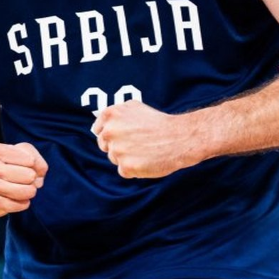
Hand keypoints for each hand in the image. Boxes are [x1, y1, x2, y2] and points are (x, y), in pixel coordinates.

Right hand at [0, 142, 47, 216]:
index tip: (28, 164)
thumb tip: (38, 176)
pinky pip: (13, 205)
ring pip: (19, 191)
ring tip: (29, 190)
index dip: (33, 163)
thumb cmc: (3, 167)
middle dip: (33, 178)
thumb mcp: (18, 154)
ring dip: (29, 191)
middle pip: (27, 174)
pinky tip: (22, 200)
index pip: (28, 158)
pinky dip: (22, 203)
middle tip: (30, 179)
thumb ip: (35, 159)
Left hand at [91, 100, 206, 177]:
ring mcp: (117, 150)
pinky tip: (147, 160)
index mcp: (110, 115)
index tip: (122, 137)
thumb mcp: (134, 107)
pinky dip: (134, 169)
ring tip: (145, 150)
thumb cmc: (159, 122)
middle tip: (138, 144)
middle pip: (105, 146)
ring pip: (114, 159)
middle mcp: (110, 131)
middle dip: (118, 146)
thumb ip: (115, 115)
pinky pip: (123, 171)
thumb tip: (100, 125)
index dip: (111, 135)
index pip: (98, 130)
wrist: (180, 137)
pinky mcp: (125, 167)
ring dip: (126, 158)